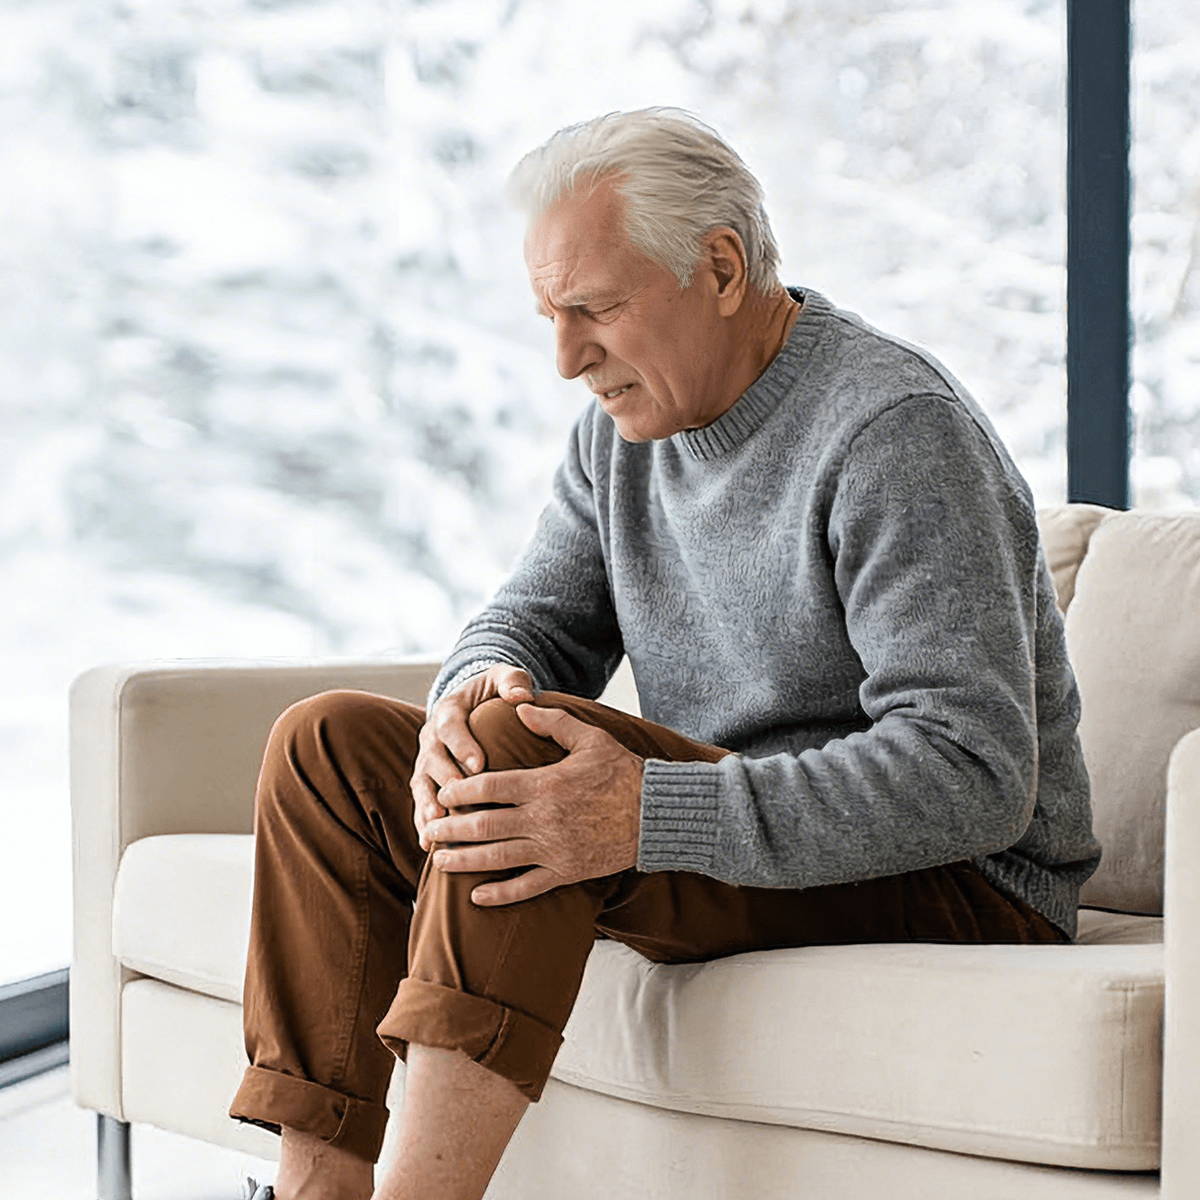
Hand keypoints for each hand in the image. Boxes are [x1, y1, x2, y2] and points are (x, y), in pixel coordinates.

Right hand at [412, 664, 535, 852]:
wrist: (474, 703)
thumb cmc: (495, 692)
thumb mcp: (503, 678)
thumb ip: (512, 681)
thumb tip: (521, 695)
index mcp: (449, 710)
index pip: (451, 726)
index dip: (462, 745)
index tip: (479, 764)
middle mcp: (432, 737)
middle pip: (432, 759)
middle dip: (445, 779)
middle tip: (459, 798)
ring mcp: (426, 761)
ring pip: (422, 785)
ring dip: (428, 806)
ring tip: (437, 826)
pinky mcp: (427, 782)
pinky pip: (421, 803)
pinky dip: (423, 823)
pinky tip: (429, 845)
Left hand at [424, 702, 644, 905]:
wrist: (656, 814)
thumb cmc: (623, 772)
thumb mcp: (590, 738)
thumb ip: (552, 723)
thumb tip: (520, 707)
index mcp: (545, 784)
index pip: (489, 787)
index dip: (460, 790)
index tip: (443, 791)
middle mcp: (543, 819)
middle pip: (484, 825)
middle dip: (451, 828)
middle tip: (428, 829)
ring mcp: (553, 849)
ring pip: (498, 858)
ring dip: (465, 860)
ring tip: (439, 860)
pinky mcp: (566, 871)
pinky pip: (527, 887)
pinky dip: (500, 894)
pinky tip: (476, 897)